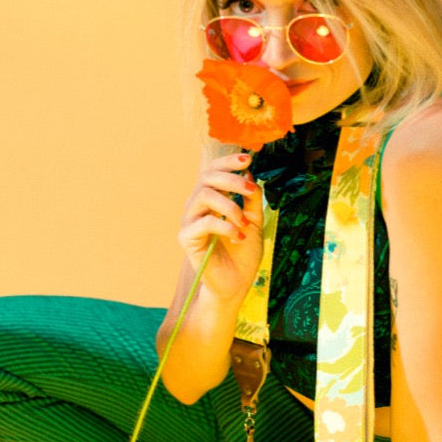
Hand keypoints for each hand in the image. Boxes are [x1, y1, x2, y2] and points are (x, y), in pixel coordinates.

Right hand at [178, 152, 262, 301]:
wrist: (236, 283)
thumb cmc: (243, 253)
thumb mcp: (254, 221)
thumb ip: (251, 198)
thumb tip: (249, 173)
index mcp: (212, 200)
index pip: (213, 171)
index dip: (227, 161)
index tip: (248, 158)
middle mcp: (197, 206)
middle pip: (207, 178)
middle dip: (231, 179)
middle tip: (251, 191)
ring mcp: (190, 221)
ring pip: (204, 195)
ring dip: (230, 205)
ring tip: (244, 223)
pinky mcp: (187, 238)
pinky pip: (205, 222)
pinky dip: (226, 226)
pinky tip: (239, 237)